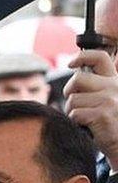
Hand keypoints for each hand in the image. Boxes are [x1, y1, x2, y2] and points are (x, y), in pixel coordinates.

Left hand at [65, 50, 117, 167]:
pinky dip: (76, 122)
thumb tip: (75, 69)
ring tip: (84, 118)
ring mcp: (110, 100)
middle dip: (69, 91)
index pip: (100, 57)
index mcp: (115, 81)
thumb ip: (97, 86)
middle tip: (74, 103)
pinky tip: (87, 126)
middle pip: (78, 79)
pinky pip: (75, 114)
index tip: (71, 64)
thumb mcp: (109, 99)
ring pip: (73, 99)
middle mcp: (114, 87)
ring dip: (72, 111)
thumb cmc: (112, 122)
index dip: (82, 56)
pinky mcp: (103, 114)